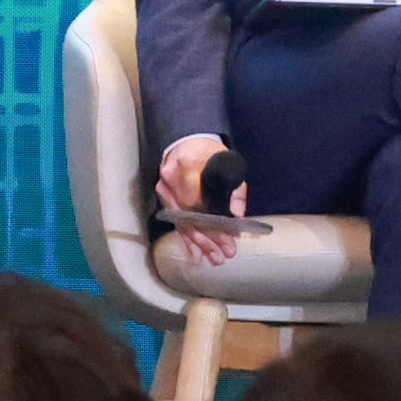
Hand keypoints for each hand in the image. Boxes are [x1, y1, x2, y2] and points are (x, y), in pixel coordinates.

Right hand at [151, 134, 250, 263]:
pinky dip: (187, 238)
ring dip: (199, 243)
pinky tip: (196, 253)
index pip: (198, 203)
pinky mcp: (164, 196)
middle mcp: (172, 178)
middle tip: (223, 254)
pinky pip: (176, 221)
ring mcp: (165, 188)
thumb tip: (237, 217)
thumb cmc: (209, 154)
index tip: (228, 238)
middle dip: (208, 239)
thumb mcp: (229, 166)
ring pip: (182, 222)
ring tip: (214, 258)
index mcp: (189, 165)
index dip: (214, 225)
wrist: (188, 142)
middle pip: (190, 216)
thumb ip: (235, 192)